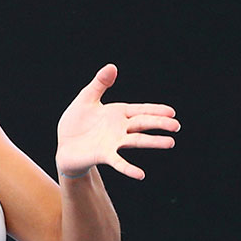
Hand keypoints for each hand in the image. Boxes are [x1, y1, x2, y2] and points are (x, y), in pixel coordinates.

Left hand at [55, 64, 178, 179]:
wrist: (64, 144)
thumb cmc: (76, 122)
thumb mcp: (86, 99)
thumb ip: (99, 84)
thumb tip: (112, 66)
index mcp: (118, 113)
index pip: (140, 110)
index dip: (155, 110)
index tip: (172, 111)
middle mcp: (120, 128)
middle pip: (143, 124)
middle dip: (159, 124)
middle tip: (176, 126)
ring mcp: (113, 142)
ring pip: (136, 141)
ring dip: (152, 142)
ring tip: (169, 143)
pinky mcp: (103, 155)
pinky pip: (118, 162)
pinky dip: (129, 168)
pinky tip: (140, 175)